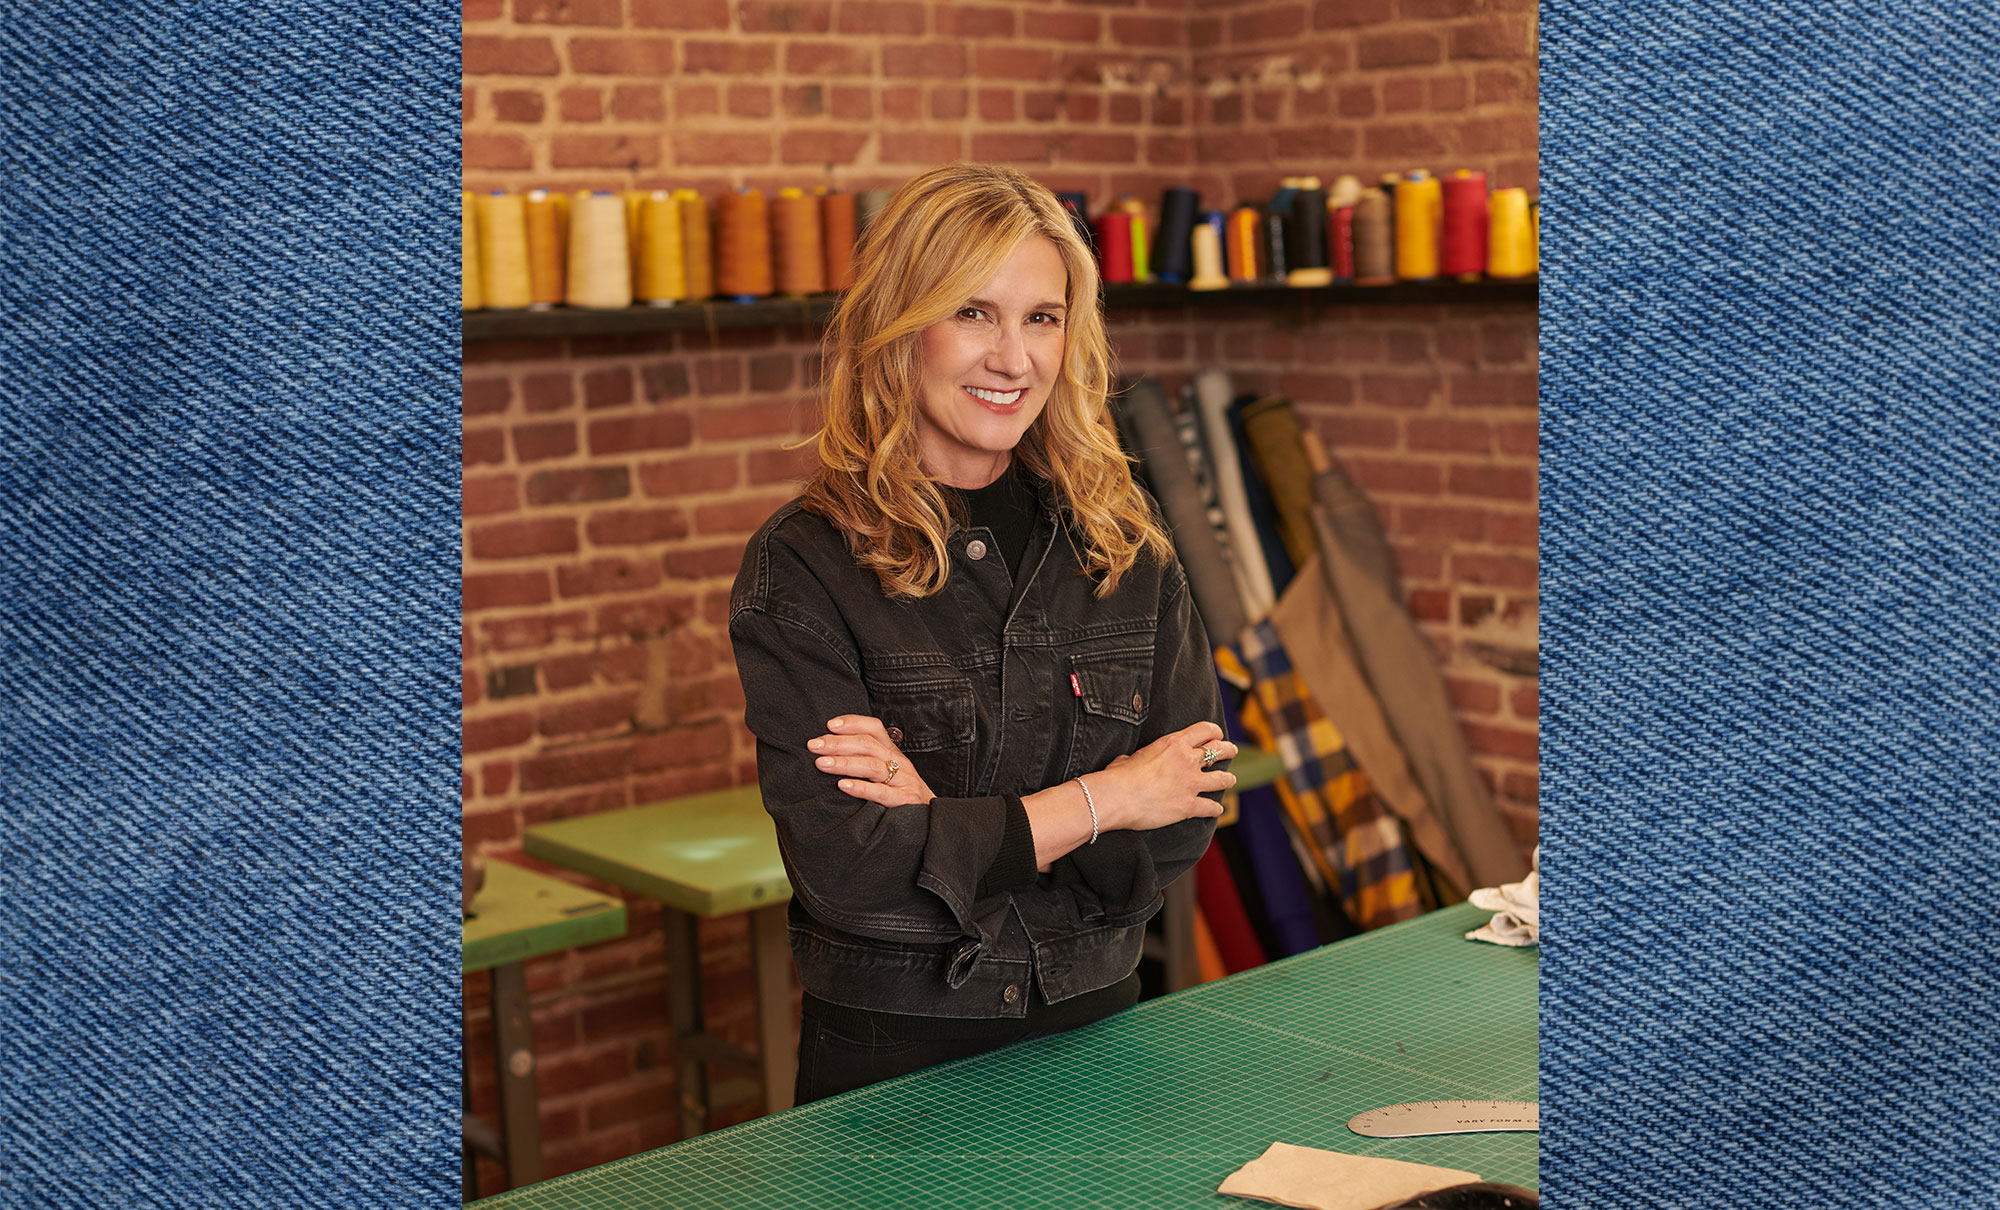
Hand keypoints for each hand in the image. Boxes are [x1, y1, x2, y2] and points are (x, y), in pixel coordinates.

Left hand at [809, 714, 934, 806]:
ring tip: (820, 763)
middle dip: (837, 743)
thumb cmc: (902, 795)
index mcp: (892, 753)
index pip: (874, 728)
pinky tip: (842, 786)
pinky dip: (861, 788)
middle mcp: (899, 763)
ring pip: (872, 765)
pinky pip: (882, 793)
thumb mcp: (888, 772)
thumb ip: (866, 760)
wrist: (933, 820)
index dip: (852, 723)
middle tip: (813, 746)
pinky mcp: (905, 802)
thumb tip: (829, 752)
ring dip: (844, 763)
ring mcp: (903, 782)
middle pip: (867, 744)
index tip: (828, 725)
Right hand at [1086, 721, 1236, 832]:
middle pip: (1219, 750)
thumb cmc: (1118, 776)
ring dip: (1228, 779)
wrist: (1117, 797)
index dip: (1215, 732)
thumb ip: (1139, 757)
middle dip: (1229, 750)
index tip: (1216, 735)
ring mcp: (1190, 784)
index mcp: (1174, 743)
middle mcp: (1187, 760)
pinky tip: (1216, 810)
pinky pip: (1211, 807)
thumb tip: (1130, 761)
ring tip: (1230, 779)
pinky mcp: (1188, 806)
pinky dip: (1215, 809)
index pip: (1205, 730)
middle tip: (1231, 751)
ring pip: (1223, 779)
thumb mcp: (1130, 757)